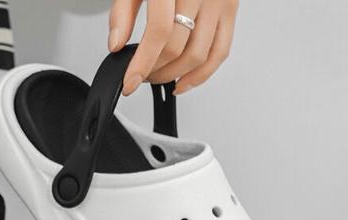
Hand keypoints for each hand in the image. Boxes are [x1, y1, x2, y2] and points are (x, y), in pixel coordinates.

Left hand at [108, 0, 238, 95]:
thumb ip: (122, 12)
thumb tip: (116, 45)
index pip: (160, 32)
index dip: (142, 63)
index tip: (129, 82)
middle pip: (179, 47)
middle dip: (155, 70)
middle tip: (139, 75)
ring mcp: (220, 0)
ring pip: (199, 55)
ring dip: (175, 76)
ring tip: (157, 77)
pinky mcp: (230, 9)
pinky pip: (220, 52)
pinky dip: (201, 74)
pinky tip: (182, 82)